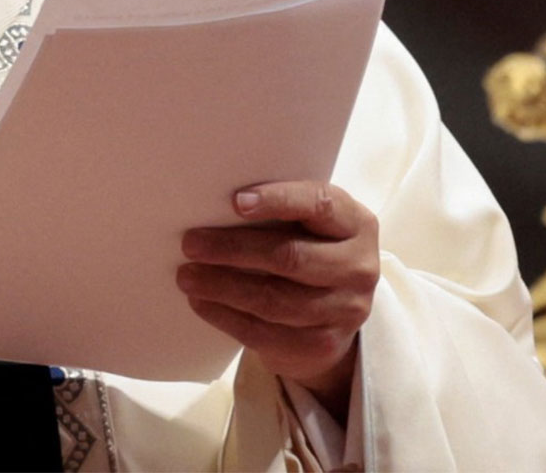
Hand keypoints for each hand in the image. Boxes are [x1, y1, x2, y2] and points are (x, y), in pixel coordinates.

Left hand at [178, 181, 378, 420]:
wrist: (334, 313)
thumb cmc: (308, 247)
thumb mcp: (308, 223)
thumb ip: (280, 211)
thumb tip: (211, 202)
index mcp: (356, 223)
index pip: (319, 204)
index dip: (277, 200)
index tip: (235, 201)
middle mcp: (359, 267)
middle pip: (290, 257)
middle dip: (233, 249)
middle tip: (190, 244)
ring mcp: (346, 310)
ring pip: (275, 300)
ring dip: (223, 287)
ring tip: (186, 276)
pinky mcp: (323, 345)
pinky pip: (267, 334)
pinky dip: (226, 317)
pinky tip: (201, 303)